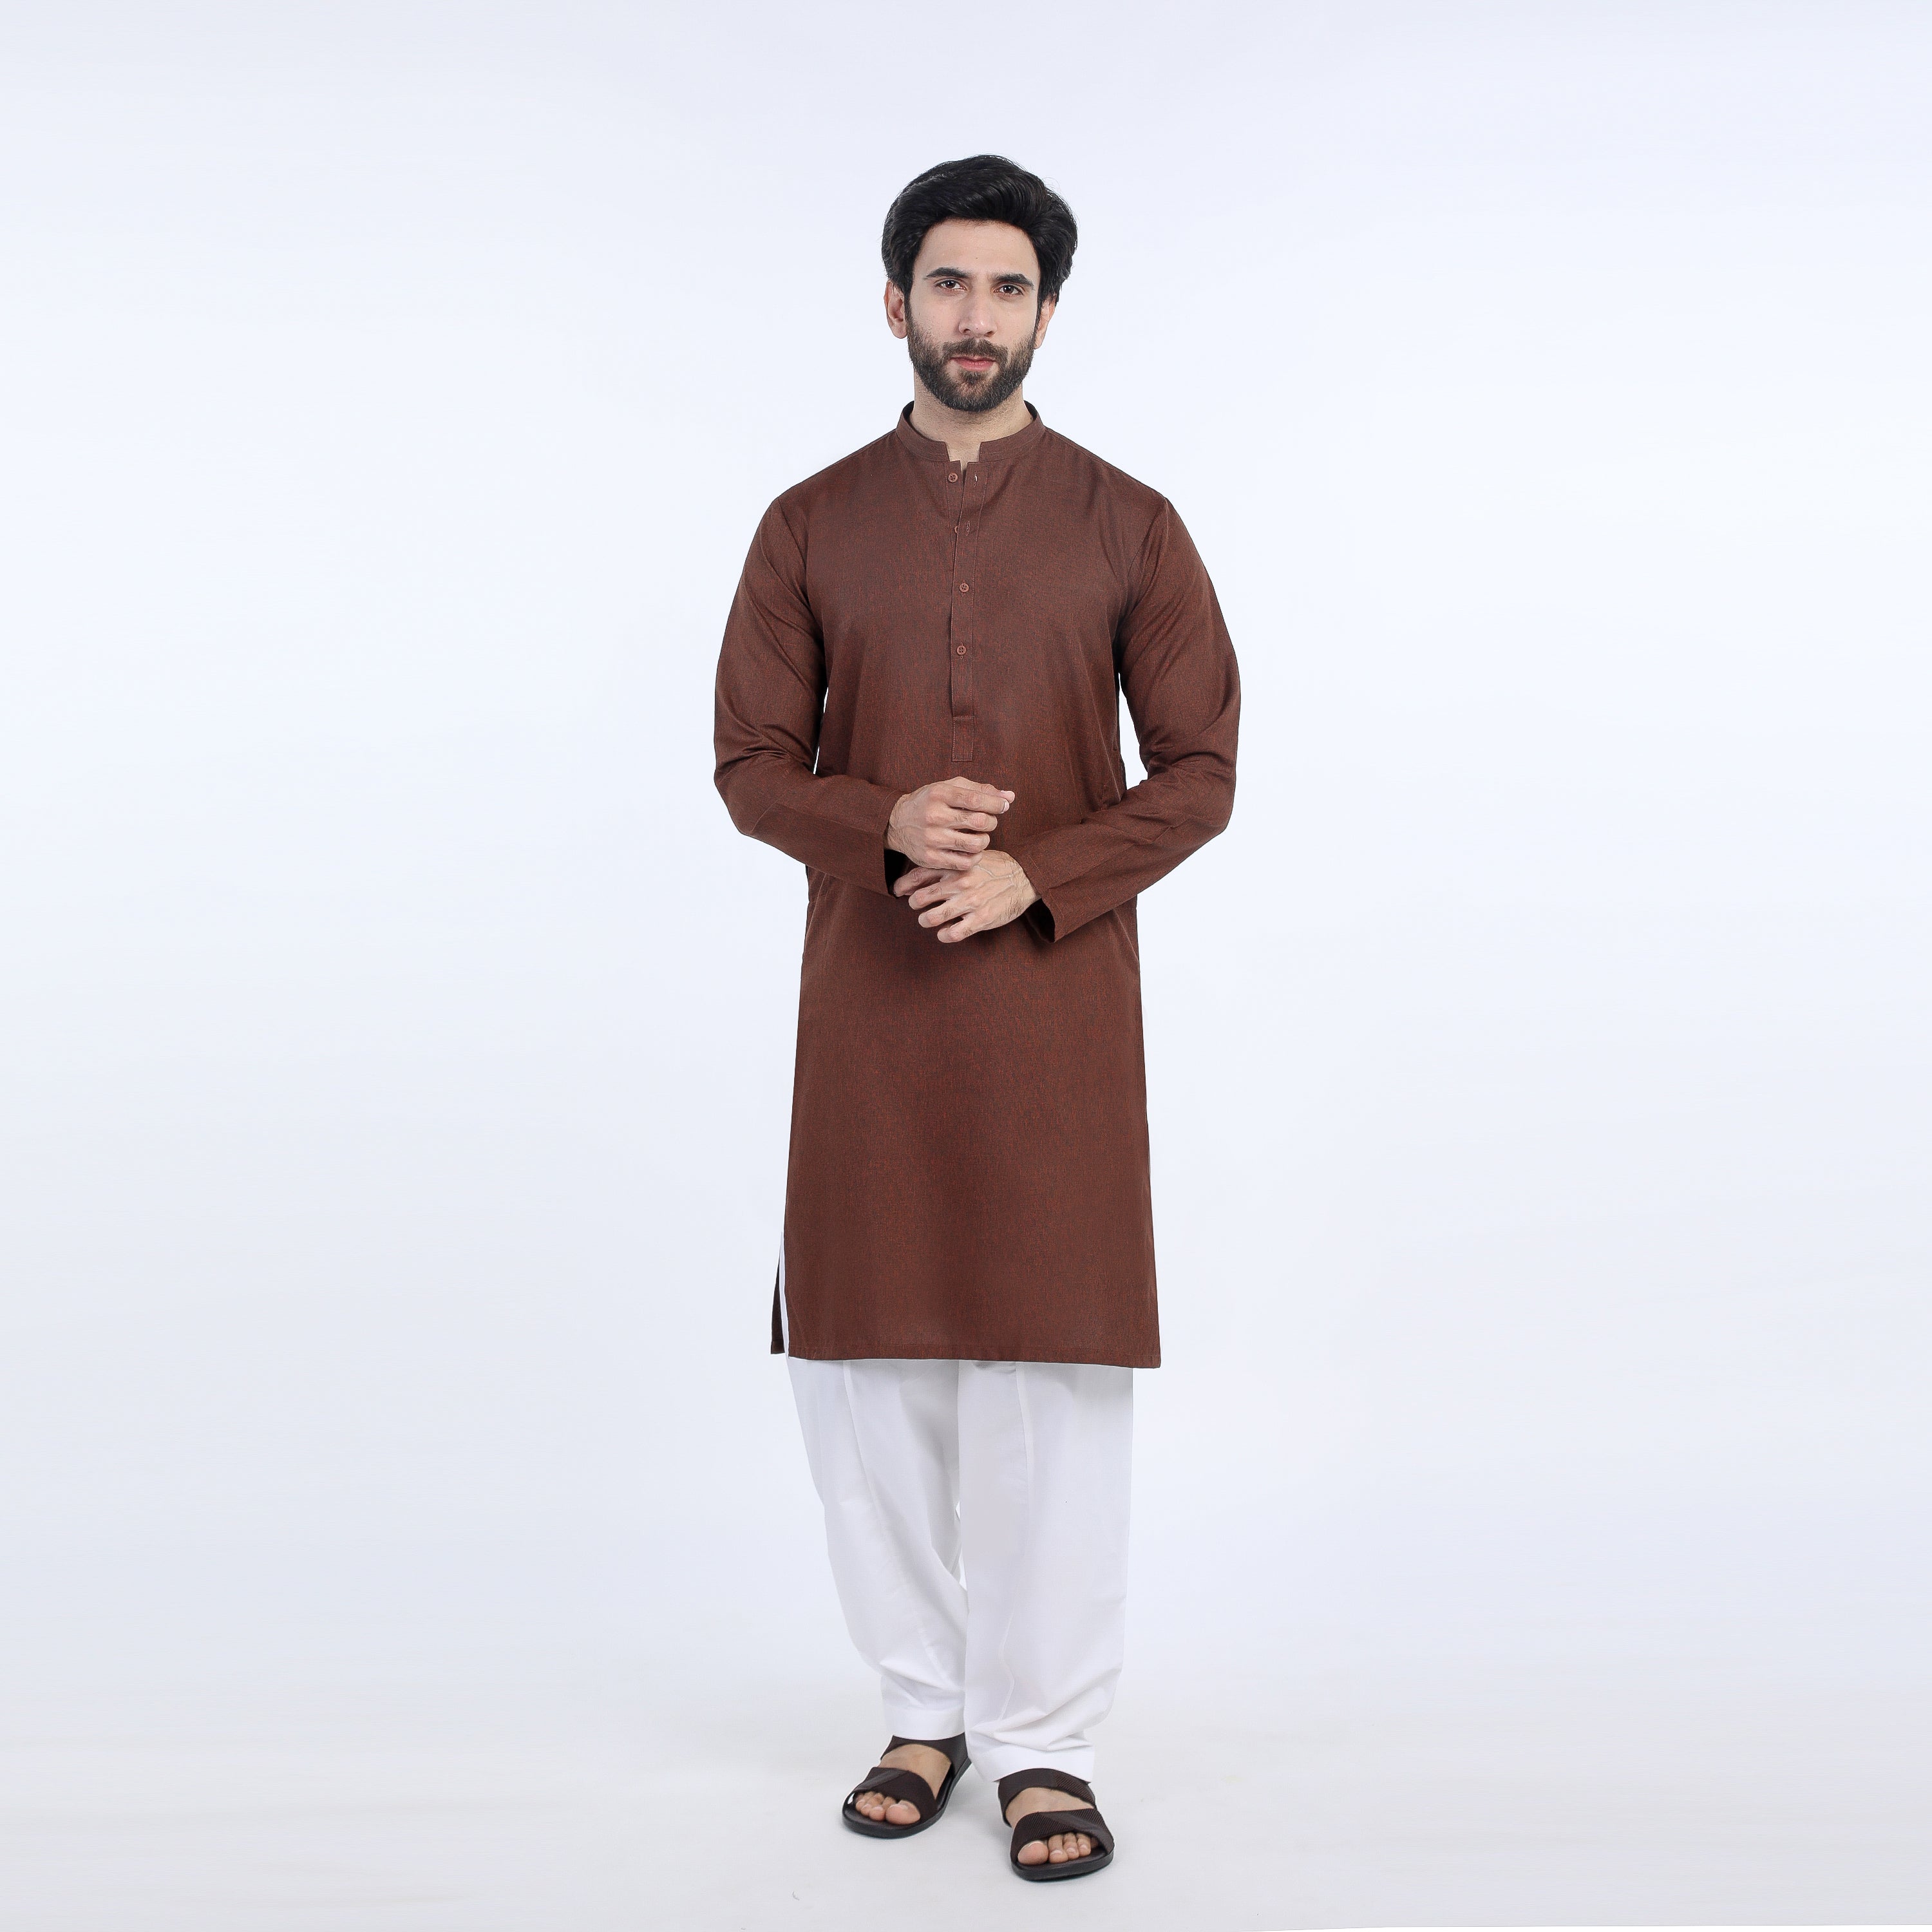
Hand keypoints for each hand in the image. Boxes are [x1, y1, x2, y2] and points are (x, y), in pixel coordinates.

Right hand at [887, 778, 1014, 871]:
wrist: (897, 823)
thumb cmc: (931, 802)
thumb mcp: (950, 788)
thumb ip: (981, 790)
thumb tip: (1010, 796)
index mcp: (939, 794)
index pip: (976, 799)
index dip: (996, 804)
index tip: (1003, 806)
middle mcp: (934, 816)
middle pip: (979, 822)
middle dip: (992, 822)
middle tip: (989, 822)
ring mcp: (931, 839)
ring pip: (975, 844)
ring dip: (985, 840)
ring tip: (980, 836)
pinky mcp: (930, 858)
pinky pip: (964, 862)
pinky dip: (975, 857)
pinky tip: (971, 850)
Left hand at [895, 849, 1038, 942]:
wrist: (1026, 876)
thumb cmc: (996, 867)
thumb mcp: (970, 858)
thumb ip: (947, 865)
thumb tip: (918, 877)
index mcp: (955, 866)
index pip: (918, 875)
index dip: (902, 885)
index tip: (897, 891)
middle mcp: (959, 883)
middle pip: (920, 898)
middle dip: (914, 904)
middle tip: (918, 906)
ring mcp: (970, 902)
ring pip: (932, 918)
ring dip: (925, 921)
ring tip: (928, 920)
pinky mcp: (981, 919)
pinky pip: (953, 933)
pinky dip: (944, 935)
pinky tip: (946, 932)